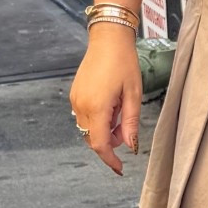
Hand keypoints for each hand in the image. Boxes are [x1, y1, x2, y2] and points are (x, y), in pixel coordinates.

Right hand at [69, 28, 143, 175]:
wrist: (108, 39)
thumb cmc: (123, 62)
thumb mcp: (133, 94)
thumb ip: (131, 123)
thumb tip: (130, 145)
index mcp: (96, 107)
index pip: (100, 144)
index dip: (110, 159)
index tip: (119, 168)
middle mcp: (81, 105)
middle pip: (92, 138)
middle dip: (109, 142)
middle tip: (125, 130)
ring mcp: (75, 100)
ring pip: (88, 128)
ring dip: (103, 130)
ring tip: (120, 112)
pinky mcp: (74, 94)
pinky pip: (84, 116)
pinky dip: (97, 119)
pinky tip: (110, 106)